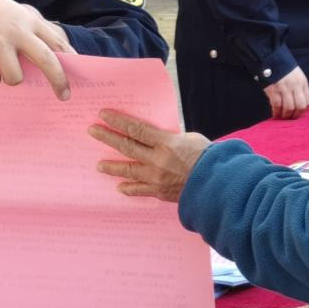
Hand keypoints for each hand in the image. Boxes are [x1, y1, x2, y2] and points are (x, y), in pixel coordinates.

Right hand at [0, 0, 74, 99]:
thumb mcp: (18, 13)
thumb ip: (37, 29)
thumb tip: (59, 52)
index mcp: (30, 21)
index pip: (57, 41)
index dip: (71, 60)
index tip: (78, 77)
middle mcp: (17, 30)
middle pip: (46, 60)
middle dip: (58, 80)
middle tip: (64, 95)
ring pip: (15, 77)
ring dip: (10, 79)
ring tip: (1, 67)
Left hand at [89, 109, 209, 202]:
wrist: (216, 184)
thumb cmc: (207, 156)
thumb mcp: (189, 138)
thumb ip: (171, 137)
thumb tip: (159, 135)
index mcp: (165, 142)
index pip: (136, 129)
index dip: (118, 121)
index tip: (103, 115)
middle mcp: (156, 159)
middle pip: (127, 146)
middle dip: (107, 138)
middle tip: (92, 131)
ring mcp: (156, 177)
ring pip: (129, 170)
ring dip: (112, 167)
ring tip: (99, 165)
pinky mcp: (160, 192)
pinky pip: (140, 190)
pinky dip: (129, 188)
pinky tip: (119, 187)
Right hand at [264, 66, 308, 119]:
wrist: (270, 58)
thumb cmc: (283, 68)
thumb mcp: (297, 75)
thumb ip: (299, 87)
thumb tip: (298, 103)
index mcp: (302, 82)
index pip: (307, 101)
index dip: (303, 110)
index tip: (298, 112)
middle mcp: (295, 85)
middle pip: (300, 106)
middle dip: (295, 115)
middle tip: (290, 117)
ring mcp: (284, 88)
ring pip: (289, 108)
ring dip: (285, 115)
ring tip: (282, 116)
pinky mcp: (273, 90)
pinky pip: (277, 105)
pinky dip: (276, 112)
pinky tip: (275, 113)